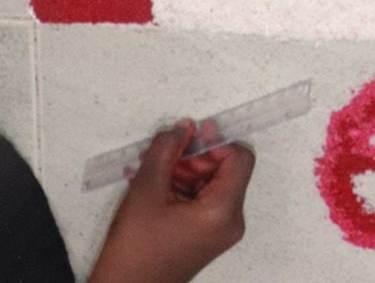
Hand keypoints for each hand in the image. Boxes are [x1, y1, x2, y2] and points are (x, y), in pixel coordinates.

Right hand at [87, 120, 256, 282]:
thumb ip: (167, 150)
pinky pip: (205, 200)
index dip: (217, 141)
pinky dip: (184, 188)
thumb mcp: (146, 189)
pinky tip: (156, 187)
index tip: (191, 136)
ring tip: (152, 171)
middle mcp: (231, 222)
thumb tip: (184, 127)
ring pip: (213, 184)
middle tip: (164, 155)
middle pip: (226, 171)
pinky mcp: (208, 237)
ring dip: (186, 171)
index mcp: (223, 211)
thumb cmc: (135, 246)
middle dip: (195, 157)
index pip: (240, 159)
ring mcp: (221, 232)